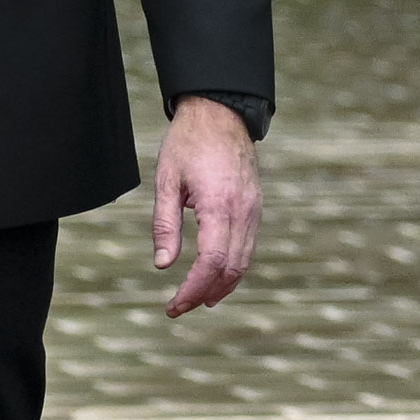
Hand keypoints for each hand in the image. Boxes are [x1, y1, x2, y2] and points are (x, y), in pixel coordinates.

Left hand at [151, 94, 259, 311]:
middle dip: (205, 293)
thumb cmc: (188, 142)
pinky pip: (248, 247)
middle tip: (178, 307)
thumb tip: (163, 266)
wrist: (221, 112)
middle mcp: (243, 211)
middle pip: (231, 269)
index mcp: (219, 204)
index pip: (212, 261)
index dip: (193, 289)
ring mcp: (254, 210)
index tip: (174, 304)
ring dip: (222, 286)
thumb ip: (165, 225)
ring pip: (244, 262)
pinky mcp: (256, 207)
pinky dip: (233, 268)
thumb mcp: (166, 180)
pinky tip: (216, 276)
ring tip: (198, 299)